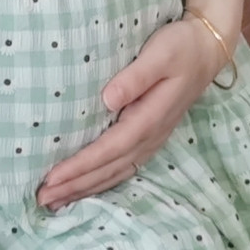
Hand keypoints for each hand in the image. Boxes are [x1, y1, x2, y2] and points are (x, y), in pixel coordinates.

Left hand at [36, 12, 227, 211]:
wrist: (207, 50)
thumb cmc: (180, 48)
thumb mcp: (160, 54)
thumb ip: (135, 77)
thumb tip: (108, 100)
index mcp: (149, 117)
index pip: (109, 149)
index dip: (80, 166)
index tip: (52, 178)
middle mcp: (151, 135)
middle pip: (108, 169)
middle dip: (75, 185)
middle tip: (42, 199)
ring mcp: (152, 140)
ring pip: (115, 173)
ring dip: (85, 189)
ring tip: (55, 201)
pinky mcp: (150, 138)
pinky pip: (123, 168)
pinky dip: (101, 182)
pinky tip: (84, 188)